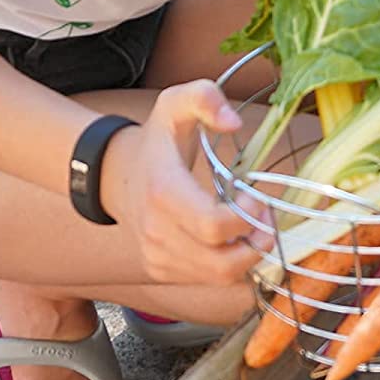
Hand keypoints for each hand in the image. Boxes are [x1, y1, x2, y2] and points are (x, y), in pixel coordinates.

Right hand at [101, 81, 270, 284]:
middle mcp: (157, 232)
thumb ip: (204, 98)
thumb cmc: (156, 140)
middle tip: (265, 218)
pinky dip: (231, 266)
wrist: (114, 174)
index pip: (213, 227)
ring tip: (254, 228)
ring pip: (218, 277)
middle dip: (256, 243)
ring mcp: (157, 256)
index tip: (257, 197)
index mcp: (164, 193)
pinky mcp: (161, 270)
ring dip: (248, 256)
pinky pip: (207, 281)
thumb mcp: (174, 103)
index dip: (247, 218)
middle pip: (222, 263)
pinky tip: (234, 240)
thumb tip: (234, 121)